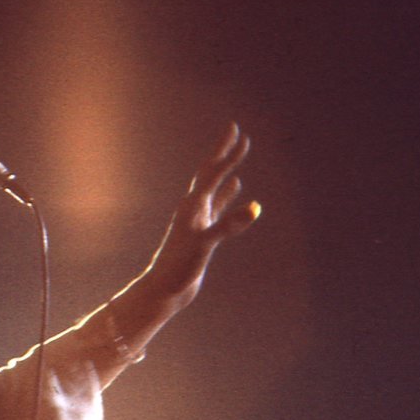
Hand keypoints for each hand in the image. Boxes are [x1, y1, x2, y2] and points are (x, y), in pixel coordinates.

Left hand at [143, 122, 259, 308]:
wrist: (165, 289)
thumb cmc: (179, 267)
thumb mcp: (205, 244)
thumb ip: (228, 226)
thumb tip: (254, 208)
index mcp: (192, 205)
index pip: (212, 171)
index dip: (225, 151)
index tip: (236, 130)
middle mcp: (194, 207)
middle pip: (211, 173)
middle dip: (224, 152)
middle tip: (236, 132)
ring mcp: (199, 219)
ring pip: (216, 188)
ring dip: (227, 171)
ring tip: (235, 156)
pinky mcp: (204, 232)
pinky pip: (220, 208)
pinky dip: (229, 196)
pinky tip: (237, 190)